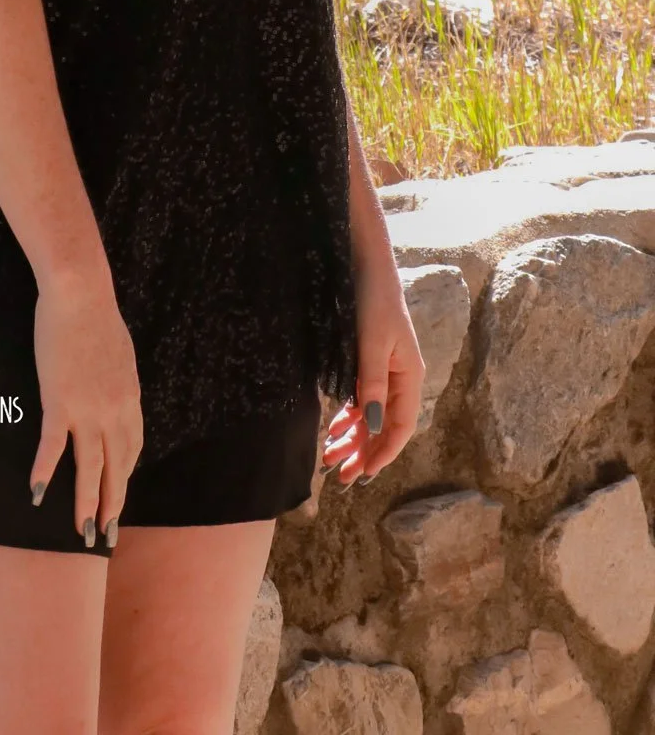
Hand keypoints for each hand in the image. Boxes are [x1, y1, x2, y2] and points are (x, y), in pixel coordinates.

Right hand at [30, 272, 143, 546]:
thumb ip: (118, 381)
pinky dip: (46, 473)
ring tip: (83, 532)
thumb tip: (114, 392)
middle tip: (105, 536)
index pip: (130, 451)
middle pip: (116, 470)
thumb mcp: (119, 354)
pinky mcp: (59, 402)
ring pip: (89, 469)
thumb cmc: (96, 316)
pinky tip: (38, 495)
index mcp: (129, 400)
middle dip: (111, 506)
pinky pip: (53, 447)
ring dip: (86, 504)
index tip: (116, 499)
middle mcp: (114, 412)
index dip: (123, 478)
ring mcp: (88, 410)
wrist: (81, 294)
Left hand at [321, 263, 423, 485]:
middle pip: (384, 426)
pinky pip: (361, 398)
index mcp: (409, 377)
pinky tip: (334, 429)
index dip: (384, 453)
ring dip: (352, 437)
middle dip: (364, 452)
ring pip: (370, 415)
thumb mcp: (372, 344)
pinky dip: (347, 415)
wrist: (364, 264)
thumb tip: (373, 427)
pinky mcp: (368, 361)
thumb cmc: (373, 301)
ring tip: (331, 458)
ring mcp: (384, 370)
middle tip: (340, 477)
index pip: (401, 427)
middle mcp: (400, 378)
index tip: (364, 475)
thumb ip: (372, 385)